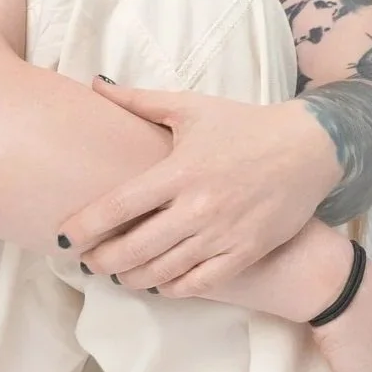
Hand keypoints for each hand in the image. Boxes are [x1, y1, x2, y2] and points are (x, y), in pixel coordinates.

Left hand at [55, 79, 339, 298]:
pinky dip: (172, 288)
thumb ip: (138, 101)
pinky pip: (200, 283)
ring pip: (164, 271)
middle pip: (135, 248)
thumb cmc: (244, 125)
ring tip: (117, 273)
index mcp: (180, 170)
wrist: (308, 148)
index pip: (120, 206)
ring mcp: (223, 234)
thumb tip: (94, 83)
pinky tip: (158, 283)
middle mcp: (198, 207)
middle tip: (86, 262)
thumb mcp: (191, 106)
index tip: (63, 238)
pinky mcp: (246, 252)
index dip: (87, 226)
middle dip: (102, 261)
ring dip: (132, 278)